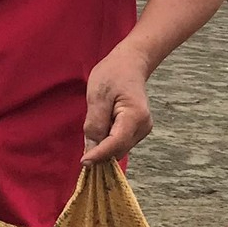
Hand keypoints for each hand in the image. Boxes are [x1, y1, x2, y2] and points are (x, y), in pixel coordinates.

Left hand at [81, 45, 152, 164]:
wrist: (130, 63)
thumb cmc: (113, 75)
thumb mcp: (98, 96)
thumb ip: (95, 124)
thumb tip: (91, 150)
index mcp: (135, 116)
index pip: (115, 143)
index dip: (99, 155)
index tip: (84, 162)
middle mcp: (143, 127)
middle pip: (117, 149)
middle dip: (100, 150)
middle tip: (85, 137)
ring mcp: (142, 130)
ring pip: (118, 148)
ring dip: (103, 145)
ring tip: (97, 119)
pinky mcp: (138, 131)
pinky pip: (119, 143)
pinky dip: (107, 140)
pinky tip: (103, 123)